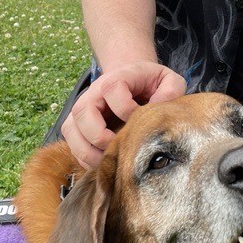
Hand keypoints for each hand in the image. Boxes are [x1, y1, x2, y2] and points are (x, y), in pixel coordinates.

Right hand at [61, 62, 186, 167]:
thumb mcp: (168, 81)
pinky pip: (72, 146)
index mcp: (116, 78)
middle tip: (119, 147)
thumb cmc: (151, 85)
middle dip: (100, 135)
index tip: (138, 118)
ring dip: (88, 152)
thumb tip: (160, 109)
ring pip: (71, 131)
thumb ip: (171, 90)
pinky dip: (85, 159)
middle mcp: (93, 93)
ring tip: (110, 161)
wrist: (133, 84)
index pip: (112, 89)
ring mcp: (81, 111)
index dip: (125, 107)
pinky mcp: (77, 128)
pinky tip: (104, 164)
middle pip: (82, 112)